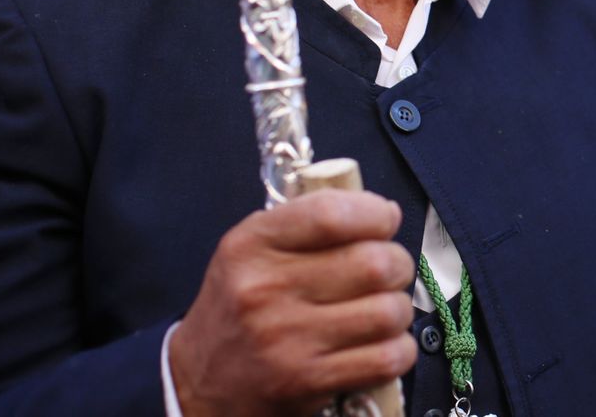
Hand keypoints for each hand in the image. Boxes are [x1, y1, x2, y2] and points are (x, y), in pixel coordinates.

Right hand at [167, 190, 416, 416]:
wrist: (196, 382)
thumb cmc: (239, 307)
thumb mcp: (252, 248)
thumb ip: (310, 219)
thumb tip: (385, 213)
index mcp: (252, 244)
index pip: (333, 214)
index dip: (376, 214)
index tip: (384, 221)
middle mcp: (265, 289)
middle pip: (375, 263)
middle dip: (397, 265)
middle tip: (388, 273)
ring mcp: (286, 339)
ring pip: (388, 311)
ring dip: (398, 311)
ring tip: (381, 311)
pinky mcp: (306, 381)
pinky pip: (387, 358)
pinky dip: (399, 350)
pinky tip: (380, 344)